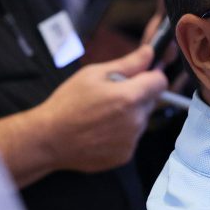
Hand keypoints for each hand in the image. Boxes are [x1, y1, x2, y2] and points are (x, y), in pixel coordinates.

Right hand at [32, 44, 168, 172]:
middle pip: (151, 101)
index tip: (139, 76)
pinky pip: (131, 138)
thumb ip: (128, 64)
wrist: (49, 139)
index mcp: (130, 97)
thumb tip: (150, 53)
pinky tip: (100, 130)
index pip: (160, 82)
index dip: (151, 76)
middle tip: (110, 95)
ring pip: (141, 120)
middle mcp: (136, 121)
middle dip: (137, 95)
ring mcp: (131, 141)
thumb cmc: (67, 104)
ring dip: (129, 115)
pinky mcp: (125, 155)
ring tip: (101, 115)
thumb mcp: (93, 74)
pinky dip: (121, 133)